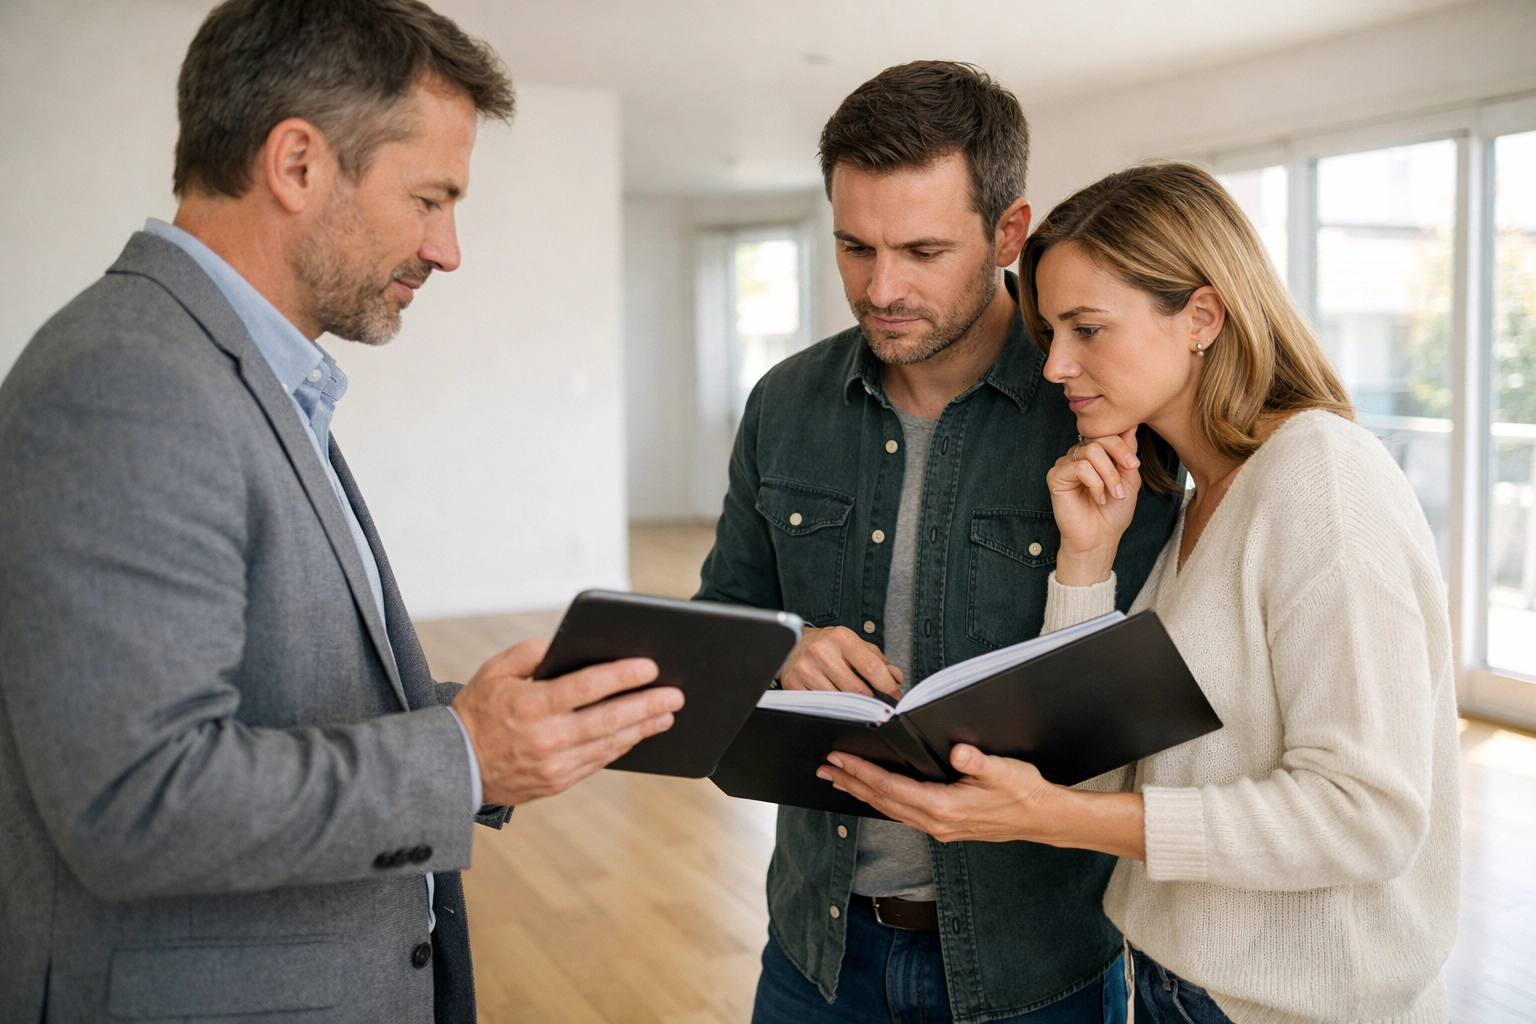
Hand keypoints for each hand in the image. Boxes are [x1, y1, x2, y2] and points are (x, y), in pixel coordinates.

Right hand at [452, 639, 682, 805]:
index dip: (622, 676)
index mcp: (532, 705)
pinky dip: (621, 746)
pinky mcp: (558, 782)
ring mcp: (555, 764)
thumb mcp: (494, 671)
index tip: (649, 667)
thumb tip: (565, 646)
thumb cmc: (476, 713)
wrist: (455, 767)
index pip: (587, 687)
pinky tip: (638, 734)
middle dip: (647, 704)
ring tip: (667, 714)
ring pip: (610, 743)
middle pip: (609, 718)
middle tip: (675, 694)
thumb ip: (530, 653)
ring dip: (643, 728)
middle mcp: (547, 737)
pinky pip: (599, 761)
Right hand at [778, 626, 902, 700]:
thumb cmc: (828, 645)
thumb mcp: (853, 644)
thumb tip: (896, 677)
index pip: (872, 667)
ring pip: (839, 700)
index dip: (888, 687)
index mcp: (841, 638)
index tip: (894, 697)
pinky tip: (831, 699)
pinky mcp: (793, 683)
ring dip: (851, 706)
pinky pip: (820, 705)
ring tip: (853, 701)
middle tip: (877, 705)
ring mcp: (806, 668)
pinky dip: (830, 706)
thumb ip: (877, 659)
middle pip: (856, 689)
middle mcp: (822, 651)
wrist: (793, 643)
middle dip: (871, 701)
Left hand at [817, 746, 1145, 857]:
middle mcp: (936, 822)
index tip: (838, 760)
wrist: (1044, 819)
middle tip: (823, 767)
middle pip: (882, 801)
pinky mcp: (945, 826)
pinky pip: (903, 813)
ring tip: (838, 779)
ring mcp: (939, 827)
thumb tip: (959, 752)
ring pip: (890, 809)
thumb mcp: (1005, 770)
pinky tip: (875, 792)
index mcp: (944, 807)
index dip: (861, 773)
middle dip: (851, 783)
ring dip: (862, 793)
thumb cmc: (1024, 791)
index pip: (891, 787)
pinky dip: (882, 800)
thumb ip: (980, 761)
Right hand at [1047, 428, 1141, 585]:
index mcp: (1095, 454)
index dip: (1122, 444)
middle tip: (1128, 475)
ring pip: (1090, 451)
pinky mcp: (1056, 476)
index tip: (1134, 465)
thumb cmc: (1113, 512)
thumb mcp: (1129, 478)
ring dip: (1108, 475)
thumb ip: (1128, 452)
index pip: (1106, 433)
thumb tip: (1131, 424)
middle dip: (1118, 456)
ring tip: (1113, 494)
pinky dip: (1094, 483)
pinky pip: (1079, 467)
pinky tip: (1097, 498)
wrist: (1100, 537)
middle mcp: (1078, 455)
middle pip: (1099, 438)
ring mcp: (1066, 464)